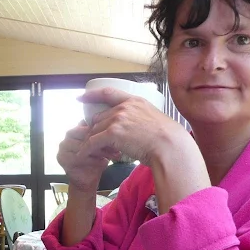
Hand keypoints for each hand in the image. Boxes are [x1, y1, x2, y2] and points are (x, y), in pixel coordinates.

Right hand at [56, 121, 110, 189]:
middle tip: (115, 146)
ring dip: (98, 151)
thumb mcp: (101, 145)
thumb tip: (113, 122)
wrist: (88, 180)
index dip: (102, 131)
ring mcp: (62, 148)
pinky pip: (79, 157)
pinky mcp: (62, 159)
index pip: (87, 126)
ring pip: (82, 146)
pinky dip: (93, 160)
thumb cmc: (96, 160)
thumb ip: (101, 134)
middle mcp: (66, 138)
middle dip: (101, 141)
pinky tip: (104, 162)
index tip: (116, 137)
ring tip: (112, 155)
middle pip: (84, 135)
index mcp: (74, 132)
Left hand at [80, 88, 195, 165]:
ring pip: (94, 131)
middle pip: (98, 118)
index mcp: (135, 101)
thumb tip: (135, 129)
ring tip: (93, 154)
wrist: (170, 146)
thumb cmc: (167, 139)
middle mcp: (124, 107)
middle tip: (97, 145)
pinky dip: (86, 150)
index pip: (108, 93)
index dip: (92, 95)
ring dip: (92, 143)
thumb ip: (141, 119)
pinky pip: (92, 142)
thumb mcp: (154, 120)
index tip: (80, 97)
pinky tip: (83, 156)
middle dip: (95, 131)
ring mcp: (118, 119)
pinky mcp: (113, 133)